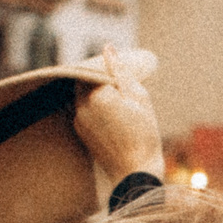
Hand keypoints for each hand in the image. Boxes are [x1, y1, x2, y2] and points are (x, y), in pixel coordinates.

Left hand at [75, 46, 162, 193]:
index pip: (93, 68)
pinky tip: (113, 117)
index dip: (106, 67)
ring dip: (97, 94)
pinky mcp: (80, 132)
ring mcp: (78, 120)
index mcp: (97, 94)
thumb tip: (108, 48)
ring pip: (83, 96)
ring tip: (119, 104)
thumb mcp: (139, 98)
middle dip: (100, 80)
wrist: (135, 173)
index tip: (120, 74)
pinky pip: (84, 110)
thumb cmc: (143, 135)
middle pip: (85, 81)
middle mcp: (81, 105)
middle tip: (121, 87)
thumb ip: (121, 71)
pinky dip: (95, 108)